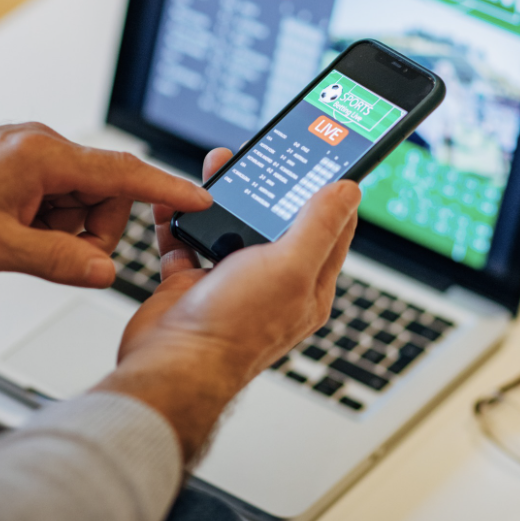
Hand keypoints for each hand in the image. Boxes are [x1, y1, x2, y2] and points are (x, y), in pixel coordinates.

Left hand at [0, 122, 211, 286]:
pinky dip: (44, 222)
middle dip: (91, 231)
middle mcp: (43, 148)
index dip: (166, 189)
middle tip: (50, 253)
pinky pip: (55, 198)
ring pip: (79, 200)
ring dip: (61, 230)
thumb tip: (103, 272)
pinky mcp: (20, 165)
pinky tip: (9, 232)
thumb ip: (56, 261)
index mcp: (45, 158)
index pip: (124, 172)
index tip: (201, 199)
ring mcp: (31, 155)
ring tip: (15, 240)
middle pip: (105, 193)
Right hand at [95, 147, 359, 461]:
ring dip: (219, 198)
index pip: (330, 228)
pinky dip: (179, 220)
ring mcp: (228, 284)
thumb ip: (319, 226)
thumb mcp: (290, 267)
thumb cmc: (233, 329)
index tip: (322, 158)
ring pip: (228, 227)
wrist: (171, 364)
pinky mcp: (190, 285)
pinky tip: (174, 202)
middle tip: (258, 156)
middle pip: (273, 222)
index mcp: (307, 285)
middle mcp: (270, 284)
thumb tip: (348, 190)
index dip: (327, 190)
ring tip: (214, 169)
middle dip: (264, 186)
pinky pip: (185, 242)